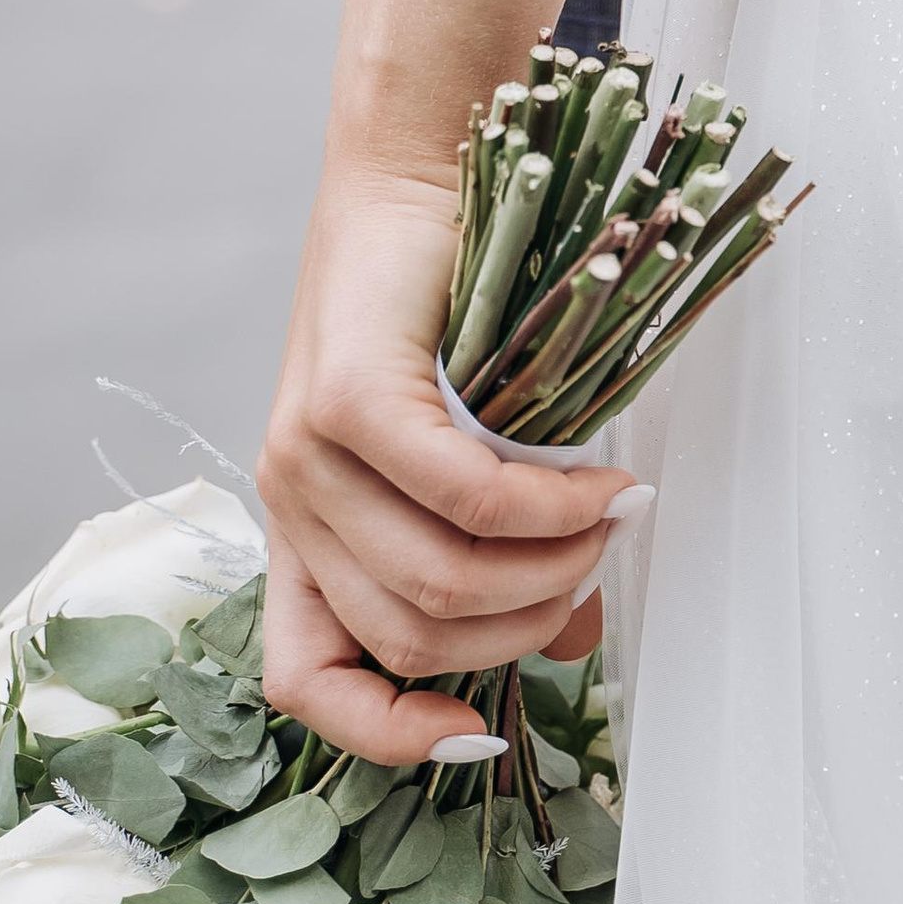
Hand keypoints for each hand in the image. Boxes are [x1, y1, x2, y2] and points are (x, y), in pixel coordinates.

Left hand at [258, 159, 641, 760]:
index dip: (389, 737)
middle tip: (598, 560)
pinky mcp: (345, 400)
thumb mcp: (476, 454)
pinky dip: (550, 504)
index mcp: (309, 536)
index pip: (307, 685)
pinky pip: (464, 497)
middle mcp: (291, 506)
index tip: (483, 736)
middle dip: (527, 625)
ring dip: (553, 565)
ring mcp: (306, 456)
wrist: (421, 166)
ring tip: (612, 512)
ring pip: (441, 582)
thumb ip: (505, 551)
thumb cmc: (458, 309)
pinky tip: (600, 479)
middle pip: (414, 640)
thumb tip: (572, 634)